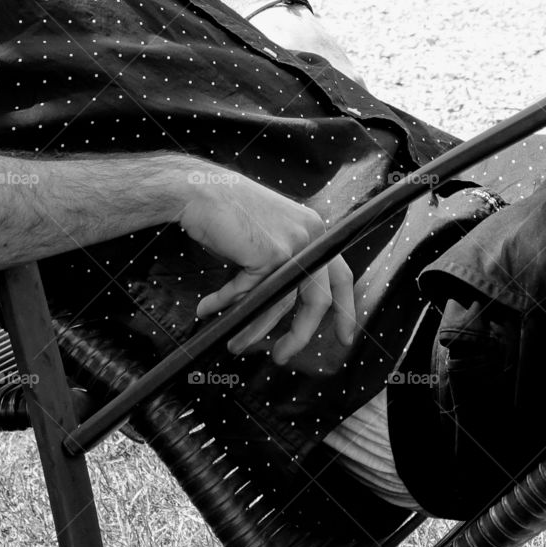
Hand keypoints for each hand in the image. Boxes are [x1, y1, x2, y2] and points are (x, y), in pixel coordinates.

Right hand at [179, 168, 355, 363]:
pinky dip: (224, 304)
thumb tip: (278, 307)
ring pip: (282, 304)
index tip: (343, 336)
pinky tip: (208, 309)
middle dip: (300, 335)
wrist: (200, 191)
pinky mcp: (271, 254)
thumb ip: (280, 264)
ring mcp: (293, 245)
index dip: (345, 309)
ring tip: (238, 345)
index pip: (340, 276)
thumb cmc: (227, 211)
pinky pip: (248, 294)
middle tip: (283, 355)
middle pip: (318, 300)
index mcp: (313, 230)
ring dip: (255, 329)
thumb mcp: (264, 238)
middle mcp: (310, 236)